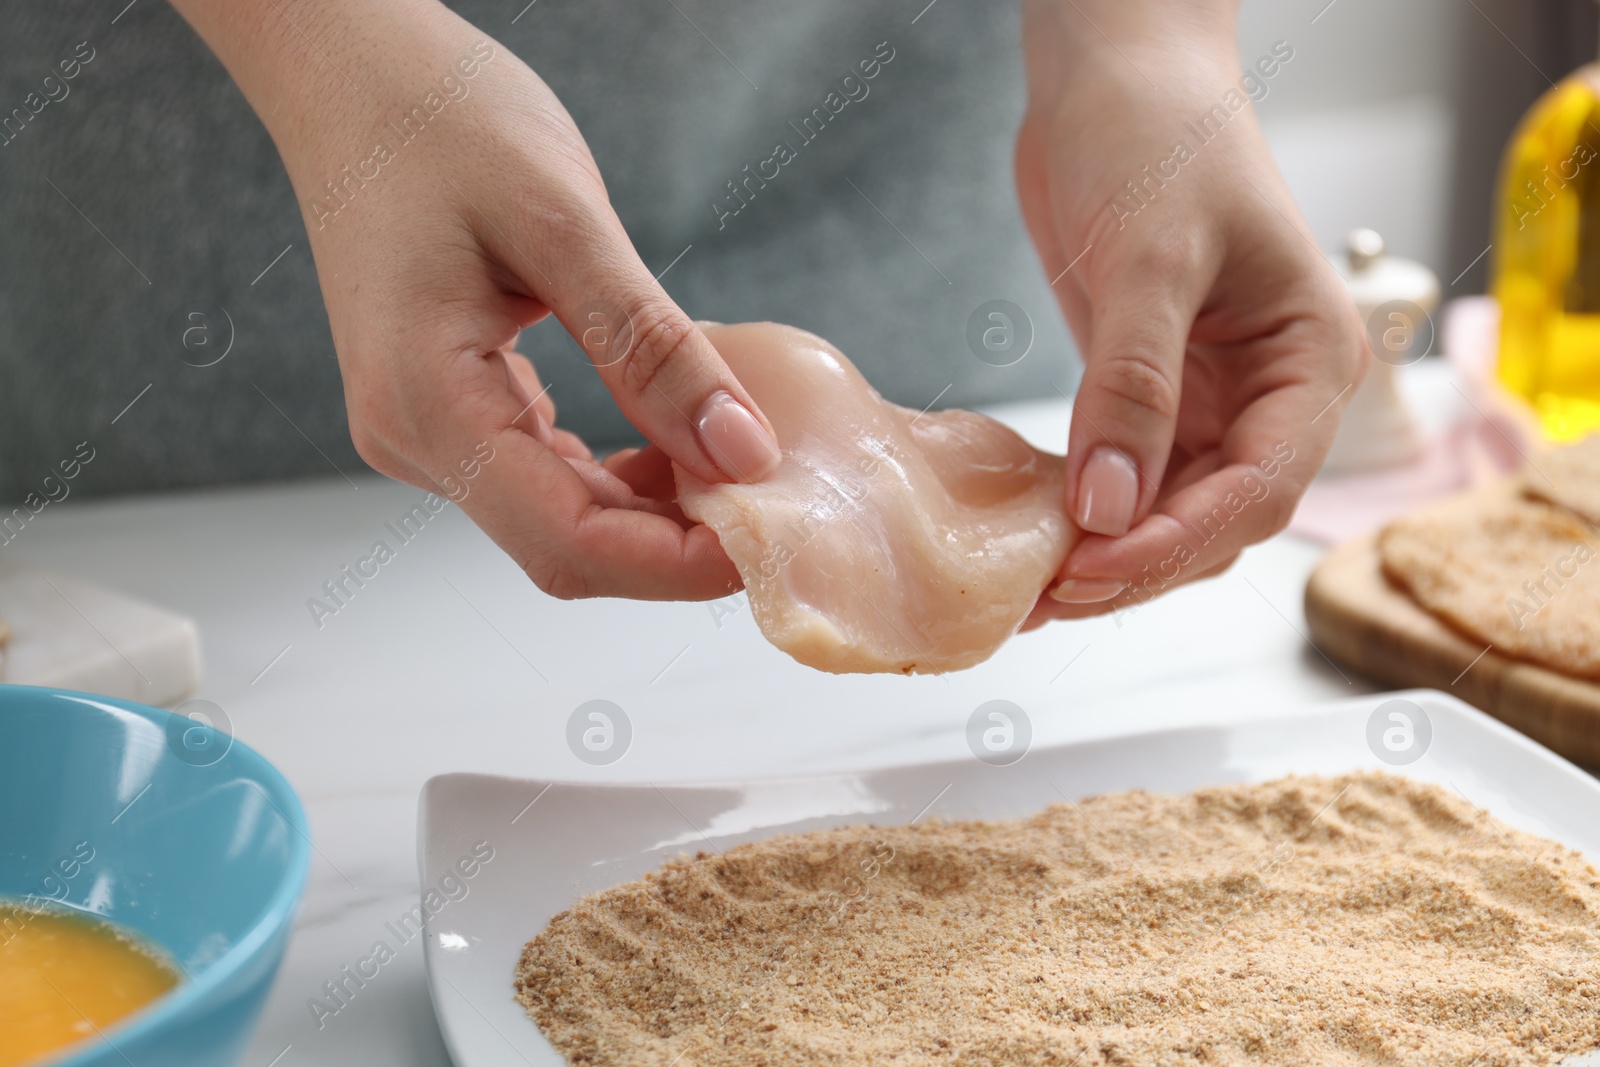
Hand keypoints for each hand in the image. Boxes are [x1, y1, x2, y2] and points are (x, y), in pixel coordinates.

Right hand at [170, 0, 780, 599]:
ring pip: (559, 521)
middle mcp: (412, 439)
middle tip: (772, 501)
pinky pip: (544, 478)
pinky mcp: (446, 412)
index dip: (675, 565)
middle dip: (675, 545)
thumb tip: (742, 453)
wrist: (354, 79)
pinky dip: (619, 477)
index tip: (767, 540)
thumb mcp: (566, 224)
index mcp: (427, 402)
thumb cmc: (440, 122)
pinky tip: (673, 440)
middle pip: (566, 547)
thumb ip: (652, 350)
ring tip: (735, 463)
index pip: (567, 542)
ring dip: (654, 513)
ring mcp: (423, 433)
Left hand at [1014, 0, 1367, 622]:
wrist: (1113, 74)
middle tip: (1049, 598)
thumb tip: (1107, 507)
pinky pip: (1128, 479)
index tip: (1094, 569)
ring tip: (1032, 589)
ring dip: (1109, 555)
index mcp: (1312, 360)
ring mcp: (1210, 399)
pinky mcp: (1150, 394)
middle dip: (1137, 565)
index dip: (1175, 543)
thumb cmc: (1161, 134)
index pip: (1258, 488)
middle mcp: (1271, 393)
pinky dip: (1087, 515)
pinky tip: (1037, 538)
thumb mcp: (1150, 258)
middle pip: (1216, 520)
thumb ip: (1132, 386)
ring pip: (1171, 515)